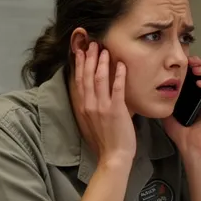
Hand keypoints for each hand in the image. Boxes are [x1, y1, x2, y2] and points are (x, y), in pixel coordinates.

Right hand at [69, 42, 135, 166]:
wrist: (112, 157)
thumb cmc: (104, 142)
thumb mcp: (90, 123)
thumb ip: (89, 108)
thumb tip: (90, 95)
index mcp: (82, 108)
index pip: (78, 81)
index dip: (80, 65)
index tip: (81, 52)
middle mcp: (89, 105)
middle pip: (86, 76)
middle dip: (89, 58)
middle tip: (92, 44)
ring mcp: (102, 107)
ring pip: (99, 79)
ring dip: (101, 62)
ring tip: (104, 49)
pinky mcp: (116, 110)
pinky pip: (117, 89)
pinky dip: (118, 75)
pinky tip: (121, 65)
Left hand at [163, 56, 200, 154]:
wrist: (190, 146)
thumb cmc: (181, 133)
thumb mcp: (168, 112)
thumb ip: (164, 101)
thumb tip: (152, 91)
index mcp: (194, 96)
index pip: (194, 76)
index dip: (189, 66)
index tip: (181, 61)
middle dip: (198, 64)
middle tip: (190, 59)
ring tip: (195, 68)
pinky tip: (200, 82)